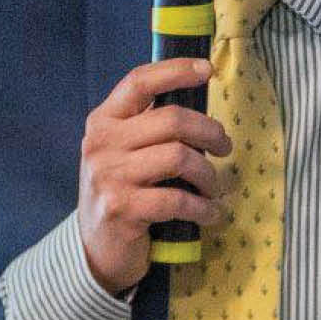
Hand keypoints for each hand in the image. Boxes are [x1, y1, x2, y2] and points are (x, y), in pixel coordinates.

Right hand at [77, 58, 230, 293]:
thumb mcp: (121, 152)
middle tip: (224, 148)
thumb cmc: (121, 193)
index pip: (139, 82)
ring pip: (180, 158)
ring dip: (209, 176)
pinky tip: (209, 214)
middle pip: (171, 119)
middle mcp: (101, 144)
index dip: (176, 70)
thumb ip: (146, 127)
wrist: (96, 248)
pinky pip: (178, 200)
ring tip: (213, 188)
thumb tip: (195, 101)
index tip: (208, 70)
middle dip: (211, 132)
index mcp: (102, 122)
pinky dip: (204, 208)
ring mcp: (108, 176)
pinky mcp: (121, 209)